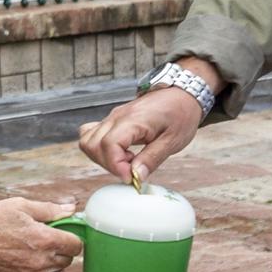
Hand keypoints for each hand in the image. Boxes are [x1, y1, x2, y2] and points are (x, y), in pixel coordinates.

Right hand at [0, 197, 81, 271]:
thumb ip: (49, 209)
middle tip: (48, 243)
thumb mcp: (20, 206)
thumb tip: (71, 209)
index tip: (62, 234)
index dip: (71, 238)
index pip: (77, 245)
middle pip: (68, 261)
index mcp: (46, 239)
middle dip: (62, 252)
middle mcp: (43, 261)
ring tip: (45, 263)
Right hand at [76, 59, 215, 182]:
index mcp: (133, 119)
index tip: (131, 178)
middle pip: (93, 144)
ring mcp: (112, 117)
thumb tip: (136, 176)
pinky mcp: (113, 120)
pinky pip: (92, 134)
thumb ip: (152, 159)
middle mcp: (117, 116)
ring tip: (128, 161)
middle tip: (132, 171)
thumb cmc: (181, 113)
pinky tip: (121, 153)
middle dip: (109, 165)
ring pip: (88, 140)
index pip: (109, 144)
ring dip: (102, 158)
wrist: (183, 93)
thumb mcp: (173, 140)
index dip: (116, 166)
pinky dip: (99, 148)